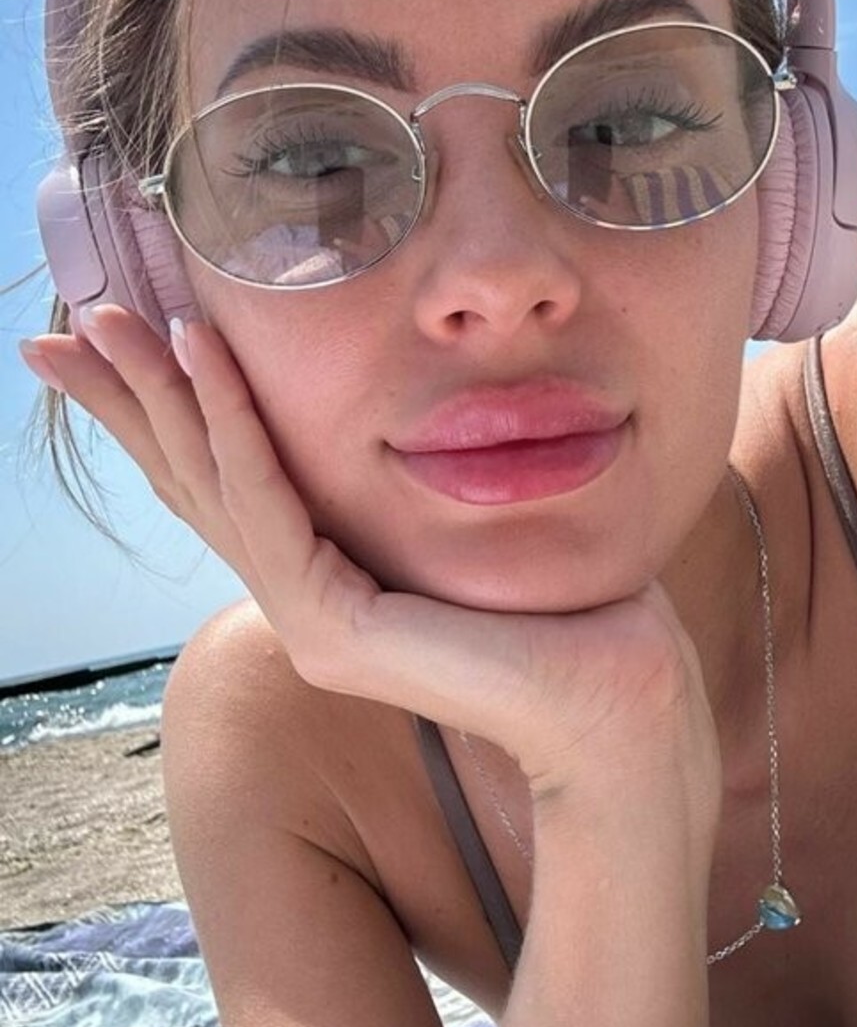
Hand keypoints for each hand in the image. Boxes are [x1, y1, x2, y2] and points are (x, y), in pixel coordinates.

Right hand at [20, 308, 721, 818]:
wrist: (624, 708)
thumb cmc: (577, 613)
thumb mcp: (479, 520)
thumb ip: (427, 484)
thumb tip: (431, 408)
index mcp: (332, 578)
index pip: (228, 484)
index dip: (165, 416)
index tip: (118, 344)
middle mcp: (303, 602)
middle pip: (193, 483)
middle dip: (125, 403)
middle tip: (62, 331)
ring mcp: (309, 622)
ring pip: (212, 481)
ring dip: (158, 392)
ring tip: (107, 318)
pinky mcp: (332, 625)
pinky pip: (269, 496)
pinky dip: (232, 416)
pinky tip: (201, 353)